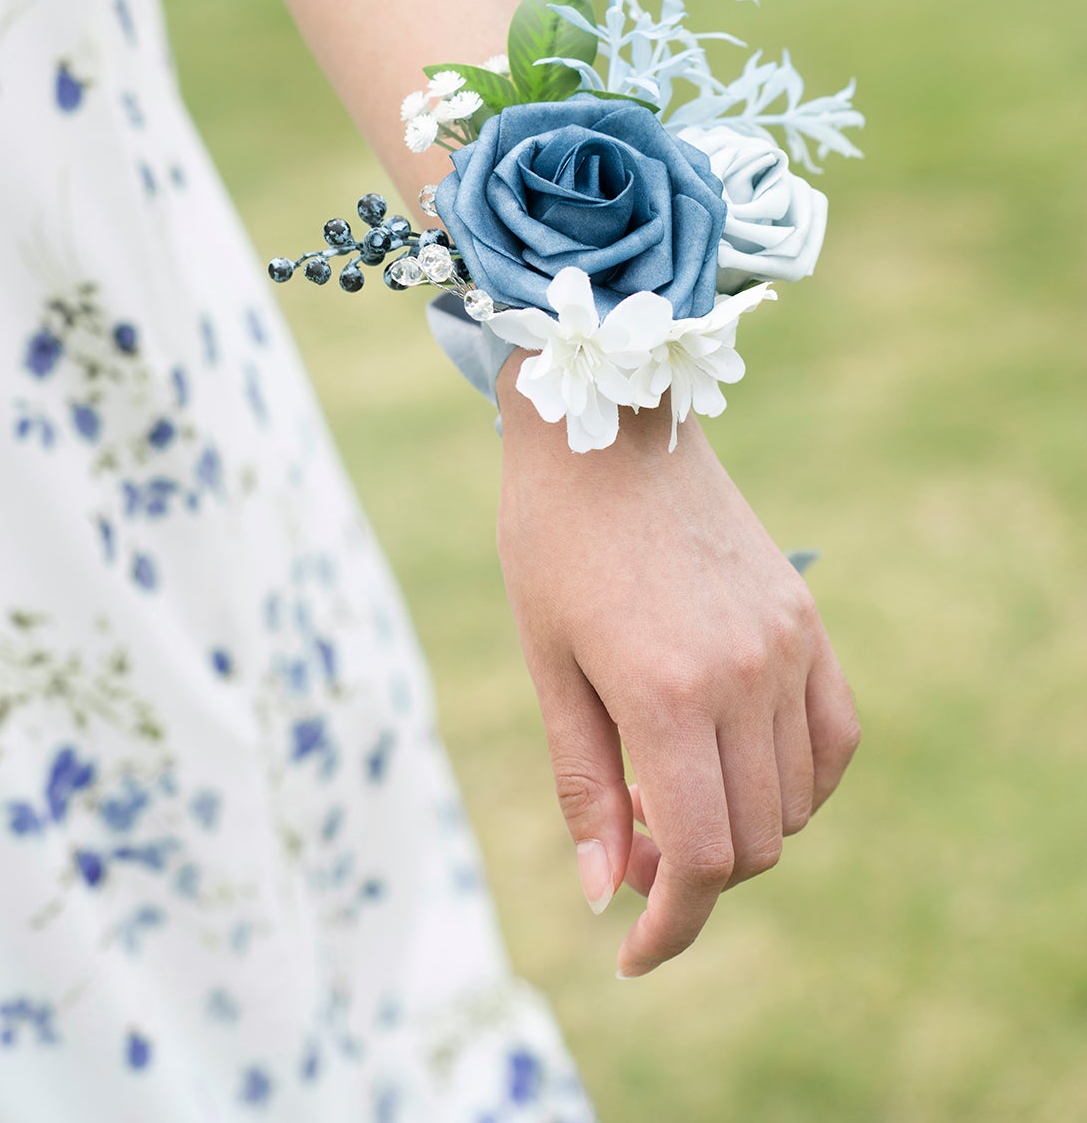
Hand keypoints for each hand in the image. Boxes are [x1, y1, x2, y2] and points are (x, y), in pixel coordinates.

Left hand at [495, 355, 859, 978]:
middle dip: (694, 878)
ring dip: (744, 828)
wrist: (605, 432)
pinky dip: (801, 778)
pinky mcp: (805, 619)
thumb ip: (583, 784)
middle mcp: (742, 677)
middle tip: (632, 846)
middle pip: (753, 841)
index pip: (701, 860)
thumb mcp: (547, 665)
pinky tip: (743, 764)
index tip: (634, 949)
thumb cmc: (551, 543)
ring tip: (675, 791)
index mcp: (664, 695)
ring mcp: (785, 646)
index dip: (671, 925)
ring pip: (797, 800)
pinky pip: (835, 736)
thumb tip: (607, 892)